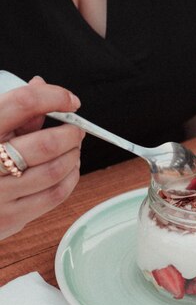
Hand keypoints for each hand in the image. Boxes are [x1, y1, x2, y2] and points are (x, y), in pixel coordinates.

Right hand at [0, 77, 83, 239]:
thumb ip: (13, 113)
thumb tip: (40, 86)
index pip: (22, 103)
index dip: (53, 97)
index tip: (70, 101)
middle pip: (46, 143)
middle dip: (71, 134)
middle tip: (77, 130)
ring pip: (54, 171)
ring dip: (73, 156)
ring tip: (73, 150)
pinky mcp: (10, 218)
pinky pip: (54, 196)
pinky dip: (70, 179)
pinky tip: (69, 170)